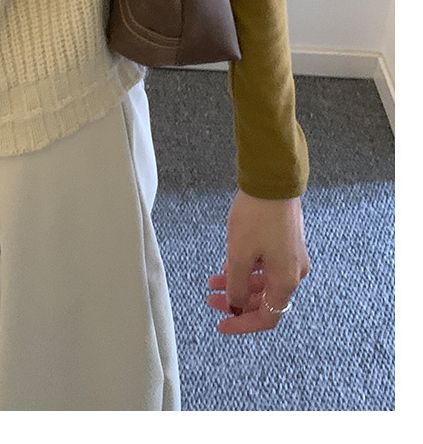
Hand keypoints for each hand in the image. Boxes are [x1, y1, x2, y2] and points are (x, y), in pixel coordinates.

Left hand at [206, 189, 309, 334]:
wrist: (272, 181)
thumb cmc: (257, 217)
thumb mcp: (239, 255)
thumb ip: (236, 286)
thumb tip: (235, 306)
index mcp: (286, 280)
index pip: (267, 317)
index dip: (243, 324)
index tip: (222, 323)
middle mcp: (294, 272)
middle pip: (265, 300)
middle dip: (237, 301)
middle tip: (211, 297)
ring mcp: (291, 256)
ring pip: (263, 281)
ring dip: (239, 283)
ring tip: (214, 278)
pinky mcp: (286, 241)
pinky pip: (266, 265)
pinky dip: (248, 269)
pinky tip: (228, 263)